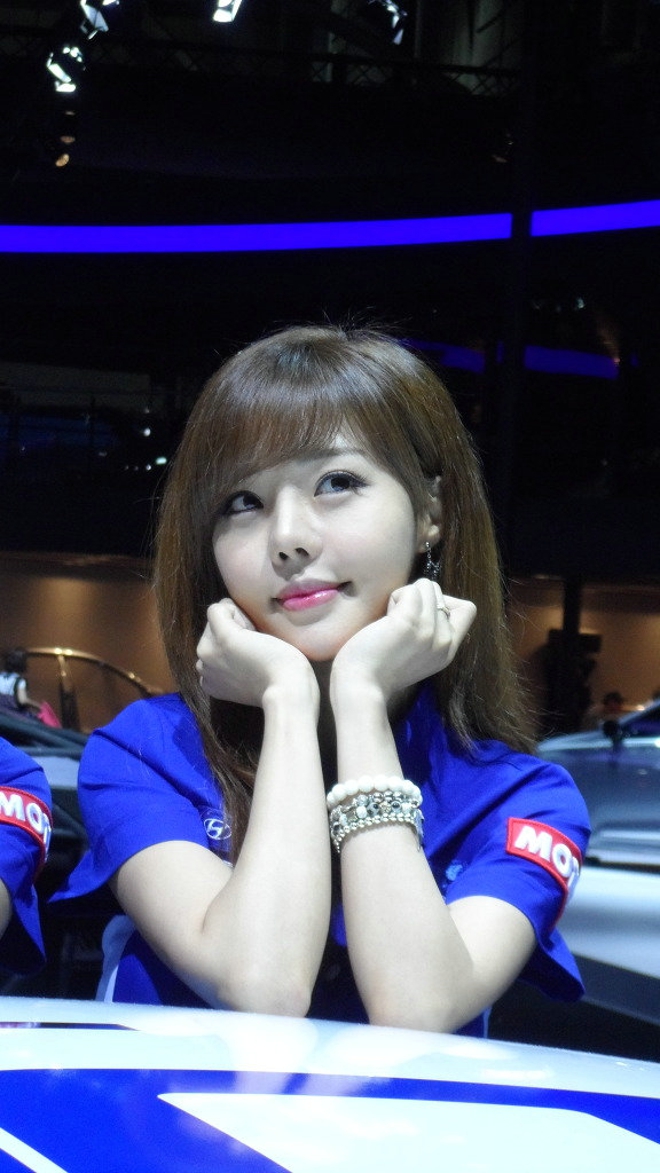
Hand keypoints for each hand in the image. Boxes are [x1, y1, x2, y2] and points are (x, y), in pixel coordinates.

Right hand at [196, 599, 317, 708]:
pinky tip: (251, 627)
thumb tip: (239, 646)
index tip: (252, 655)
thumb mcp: (248, 679)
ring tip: (255, 640)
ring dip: (235, 621)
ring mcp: (209, 652)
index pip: (212, 649)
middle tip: (257, 646)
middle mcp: (203, 667)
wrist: (288, 689)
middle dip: (233, 631)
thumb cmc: (280, 684)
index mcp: (209, 682)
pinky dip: (234, 609)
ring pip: (214, 620)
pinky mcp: (222, 637)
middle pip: (210, 632)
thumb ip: (236, 667)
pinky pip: (217, 609)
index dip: (232, 644)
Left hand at [331, 579, 475, 702]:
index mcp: (448, 652)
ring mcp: (429, 631)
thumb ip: (429, 635)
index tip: (421, 617)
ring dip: (405, 596)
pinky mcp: (410, 621)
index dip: (443, 602)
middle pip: (440, 592)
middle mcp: (444, 642)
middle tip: (399, 623)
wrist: (360, 687)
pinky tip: (385, 619)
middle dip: (417, 598)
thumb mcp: (417, 656)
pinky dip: (396, 597)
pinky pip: (411, 589)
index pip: (467, 609)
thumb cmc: (377, 669)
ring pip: (427, 586)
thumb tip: (427, 601)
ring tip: (391, 621)